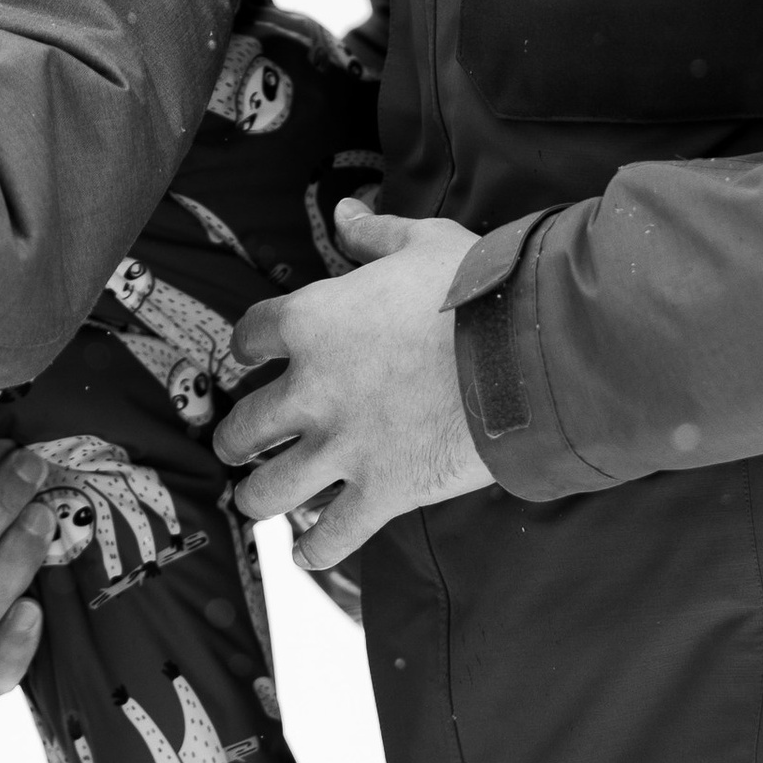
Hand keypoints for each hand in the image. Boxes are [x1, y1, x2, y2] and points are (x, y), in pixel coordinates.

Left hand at [215, 204, 492, 565]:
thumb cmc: (478, 291)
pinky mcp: (382, 494)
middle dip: (235, 438)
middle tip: (238, 444)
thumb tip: (345, 210)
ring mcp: (343, 449)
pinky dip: (316, 550)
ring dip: (257, 496)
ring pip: (268, 490)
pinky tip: (309, 551)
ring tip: (256, 499)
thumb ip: (376, 233)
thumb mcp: (424, 243)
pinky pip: (331, 538)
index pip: (249, 336)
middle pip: (244, 425)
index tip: (250, 356)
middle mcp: (312, 390)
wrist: (527, 354)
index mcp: (312, 321)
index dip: (246, 347)